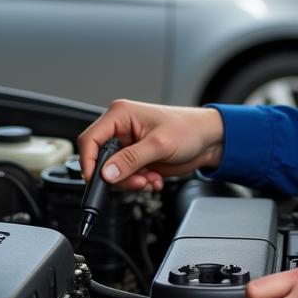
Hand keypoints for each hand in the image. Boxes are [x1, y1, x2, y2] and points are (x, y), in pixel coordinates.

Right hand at [78, 99, 224, 190]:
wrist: (209, 140)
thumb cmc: (189, 129)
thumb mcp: (160, 144)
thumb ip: (131, 159)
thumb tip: (107, 172)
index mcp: (121, 115)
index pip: (91, 138)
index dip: (89, 161)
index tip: (97, 179)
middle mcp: (121, 129)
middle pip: (100, 160)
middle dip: (118, 175)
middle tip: (137, 181)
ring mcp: (129, 145)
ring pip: (113, 172)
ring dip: (131, 181)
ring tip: (150, 179)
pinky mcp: (136, 159)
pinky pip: (126, 177)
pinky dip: (139, 183)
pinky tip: (154, 179)